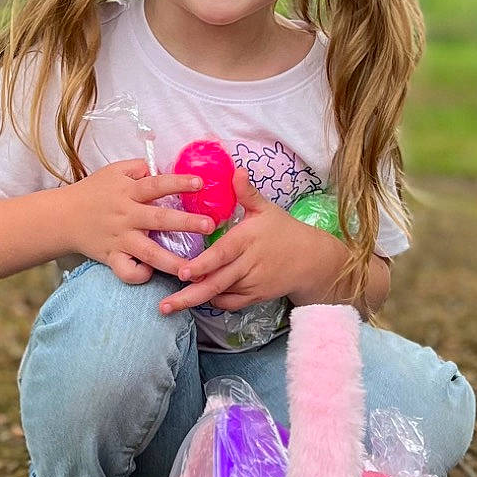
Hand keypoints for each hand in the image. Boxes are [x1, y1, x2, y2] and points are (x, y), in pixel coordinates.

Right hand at [63, 157, 216, 285]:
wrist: (61, 217)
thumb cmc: (92, 192)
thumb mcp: (113, 171)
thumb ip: (138, 167)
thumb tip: (161, 166)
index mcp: (128, 192)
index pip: (156, 185)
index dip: (178, 183)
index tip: (200, 183)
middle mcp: (126, 216)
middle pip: (159, 219)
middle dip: (186, 223)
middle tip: (209, 225)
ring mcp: (120, 239)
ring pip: (149, 253)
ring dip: (173, 261)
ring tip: (195, 269)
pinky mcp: (111, 258)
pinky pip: (127, 271)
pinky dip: (139, 274)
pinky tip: (151, 272)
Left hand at [157, 169, 347, 314]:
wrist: (311, 260)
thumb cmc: (284, 231)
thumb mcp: (266, 209)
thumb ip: (247, 192)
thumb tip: (236, 170)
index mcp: (247, 240)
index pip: (221, 255)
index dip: (202, 265)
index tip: (183, 272)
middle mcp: (248, 265)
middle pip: (216, 283)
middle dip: (189, 296)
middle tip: (164, 306)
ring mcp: (252, 284)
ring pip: (221, 294)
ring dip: (197, 299)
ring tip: (170, 305)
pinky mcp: (255, 297)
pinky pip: (230, 303)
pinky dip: (215, 302)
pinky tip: (197, 300)